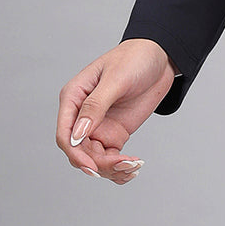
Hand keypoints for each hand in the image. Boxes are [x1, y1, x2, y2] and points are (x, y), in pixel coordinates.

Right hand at [56, 39, 177, 183]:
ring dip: (110, 169)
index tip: (93, 167)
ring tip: (133, 166)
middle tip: (123, 165)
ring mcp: (98, 126)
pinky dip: (119, 167)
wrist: (160, 57)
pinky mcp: (115, 133)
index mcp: (74, 97)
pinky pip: (110, 158)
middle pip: (79, 152)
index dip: (75, 154)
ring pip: (94, 159)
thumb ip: (96, 105)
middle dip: (98, 164)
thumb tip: (77, 135)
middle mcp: (82, 115)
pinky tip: (133, 169)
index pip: (65, 134)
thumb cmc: (134, 58)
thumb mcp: (116, 79)